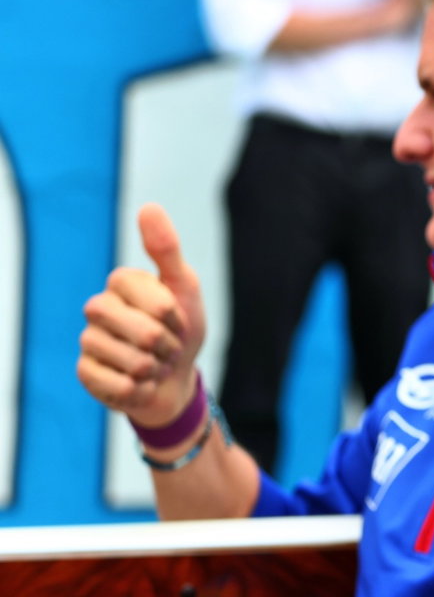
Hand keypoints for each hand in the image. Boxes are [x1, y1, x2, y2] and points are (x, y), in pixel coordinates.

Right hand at [77, 204, 207, 428]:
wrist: (174, 377)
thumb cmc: (181, 329)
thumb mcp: (185, 287)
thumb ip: (166, 249)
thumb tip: (148, 207)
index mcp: (121, 283)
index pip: (158, 304)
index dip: (177, 318)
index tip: (177, 319)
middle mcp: (98, 308)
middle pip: (143, 333)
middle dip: (169, 346)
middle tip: (167, 346)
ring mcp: (89, 340)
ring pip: (132, 362)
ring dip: (156, 369)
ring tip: (154, 364)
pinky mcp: (85, 372)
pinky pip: (118, 386)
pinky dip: (139, 389)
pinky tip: (138, 383)